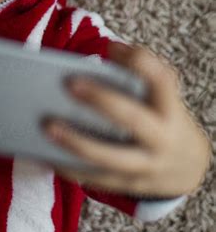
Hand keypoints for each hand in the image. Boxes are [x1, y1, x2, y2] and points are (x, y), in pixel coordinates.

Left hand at [41, 42, 211, 196]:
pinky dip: (70, 167)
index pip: (161, 81)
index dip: (140, 62)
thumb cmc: (161, 117)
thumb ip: (137, 74)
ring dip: (77, 142)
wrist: (186, 166)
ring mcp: (146, 166)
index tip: (111, 46)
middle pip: (133, 119)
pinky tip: (45, 154)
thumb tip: (103, 54)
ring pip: (110, 157)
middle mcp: (162, 139)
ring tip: (47, 125)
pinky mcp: (128, 185)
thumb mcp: (161, 96)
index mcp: (170, 109)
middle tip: (69, 84)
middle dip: (101, 101)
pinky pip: (95, 179)